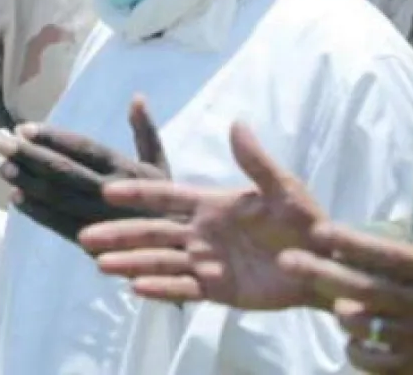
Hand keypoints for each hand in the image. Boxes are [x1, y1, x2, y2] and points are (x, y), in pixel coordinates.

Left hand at [0, 96, 168, 242]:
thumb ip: (146, 132)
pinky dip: (36, 212)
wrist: (173, 251)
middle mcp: (113, 193)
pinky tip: (16, 198)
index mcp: (127, 170)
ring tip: (4, 169)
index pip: (84, 149)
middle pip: (65, 171)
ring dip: (28, 182)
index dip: (53, 138)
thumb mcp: (160, 166)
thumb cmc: (164, 203)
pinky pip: (59, 225)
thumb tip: (137, 97)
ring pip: (58, 197)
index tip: (25, 128)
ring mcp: (101, 219)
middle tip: (3, 144)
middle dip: (31, 156)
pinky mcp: (93, 243)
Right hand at [79, 122, 327, 309]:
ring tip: (101, 265)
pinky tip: (136, 288)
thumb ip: (256, 161)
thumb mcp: (284, 189)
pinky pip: (183, 288)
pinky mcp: (217, 290)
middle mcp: (200, 233)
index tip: (108, 192)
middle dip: (119, 234)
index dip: (138, 194)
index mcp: (211, 205)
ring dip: (130, 262)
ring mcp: (206, 263)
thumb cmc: (306, 222)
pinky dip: (160, 288)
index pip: (167, 197)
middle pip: (152, 232)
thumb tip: (236, 122)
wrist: (326, 265)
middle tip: (86, 237)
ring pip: (160, 261)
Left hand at [279, 171, 412, 372]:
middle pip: (369, 290)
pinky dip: (360, 350)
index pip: (392, 256)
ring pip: (371, 329)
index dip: (355, 244)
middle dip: (325, 275)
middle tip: (287, 261)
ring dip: (343, 314)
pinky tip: (349, 337)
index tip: (320, 231)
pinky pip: (380, 361)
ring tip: (322, 298)